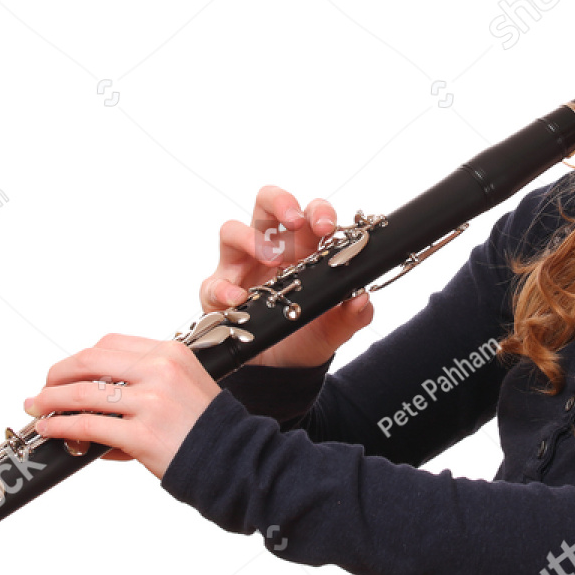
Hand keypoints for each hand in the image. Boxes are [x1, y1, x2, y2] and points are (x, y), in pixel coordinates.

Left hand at [21, 333, 221, 479]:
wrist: (235, 459)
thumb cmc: (208, 427)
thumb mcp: (184, 384)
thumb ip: (145, 380)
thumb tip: (97, 393)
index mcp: (169, 352)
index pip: (109, 344)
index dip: (79, 358)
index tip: (65, 371)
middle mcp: (159, 371)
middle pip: (90, 361)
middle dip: (58, 374)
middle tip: (42, 389)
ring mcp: (151, 402)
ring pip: (83, 393)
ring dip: (52, 400)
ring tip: (37, 409)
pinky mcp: (142, 434)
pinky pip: (90, 426)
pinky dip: (63, 427)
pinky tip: (51, 430)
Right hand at [199, 185, 375, 368]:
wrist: (283, 371)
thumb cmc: (307, 336)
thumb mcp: (335, 328)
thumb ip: (353, 315)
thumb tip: (362, 297)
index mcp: (302, 249)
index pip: (308, 215)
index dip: (317, 212)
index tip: (326, 226)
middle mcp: (269, 249)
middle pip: (266, 204)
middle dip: (280, 203)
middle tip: (294, 222)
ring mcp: (241, 267)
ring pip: (232, 231)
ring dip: (251, 240)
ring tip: (271, 259)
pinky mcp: (218, 293)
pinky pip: (213, 282)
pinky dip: (223, 287)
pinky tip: (238, 298)